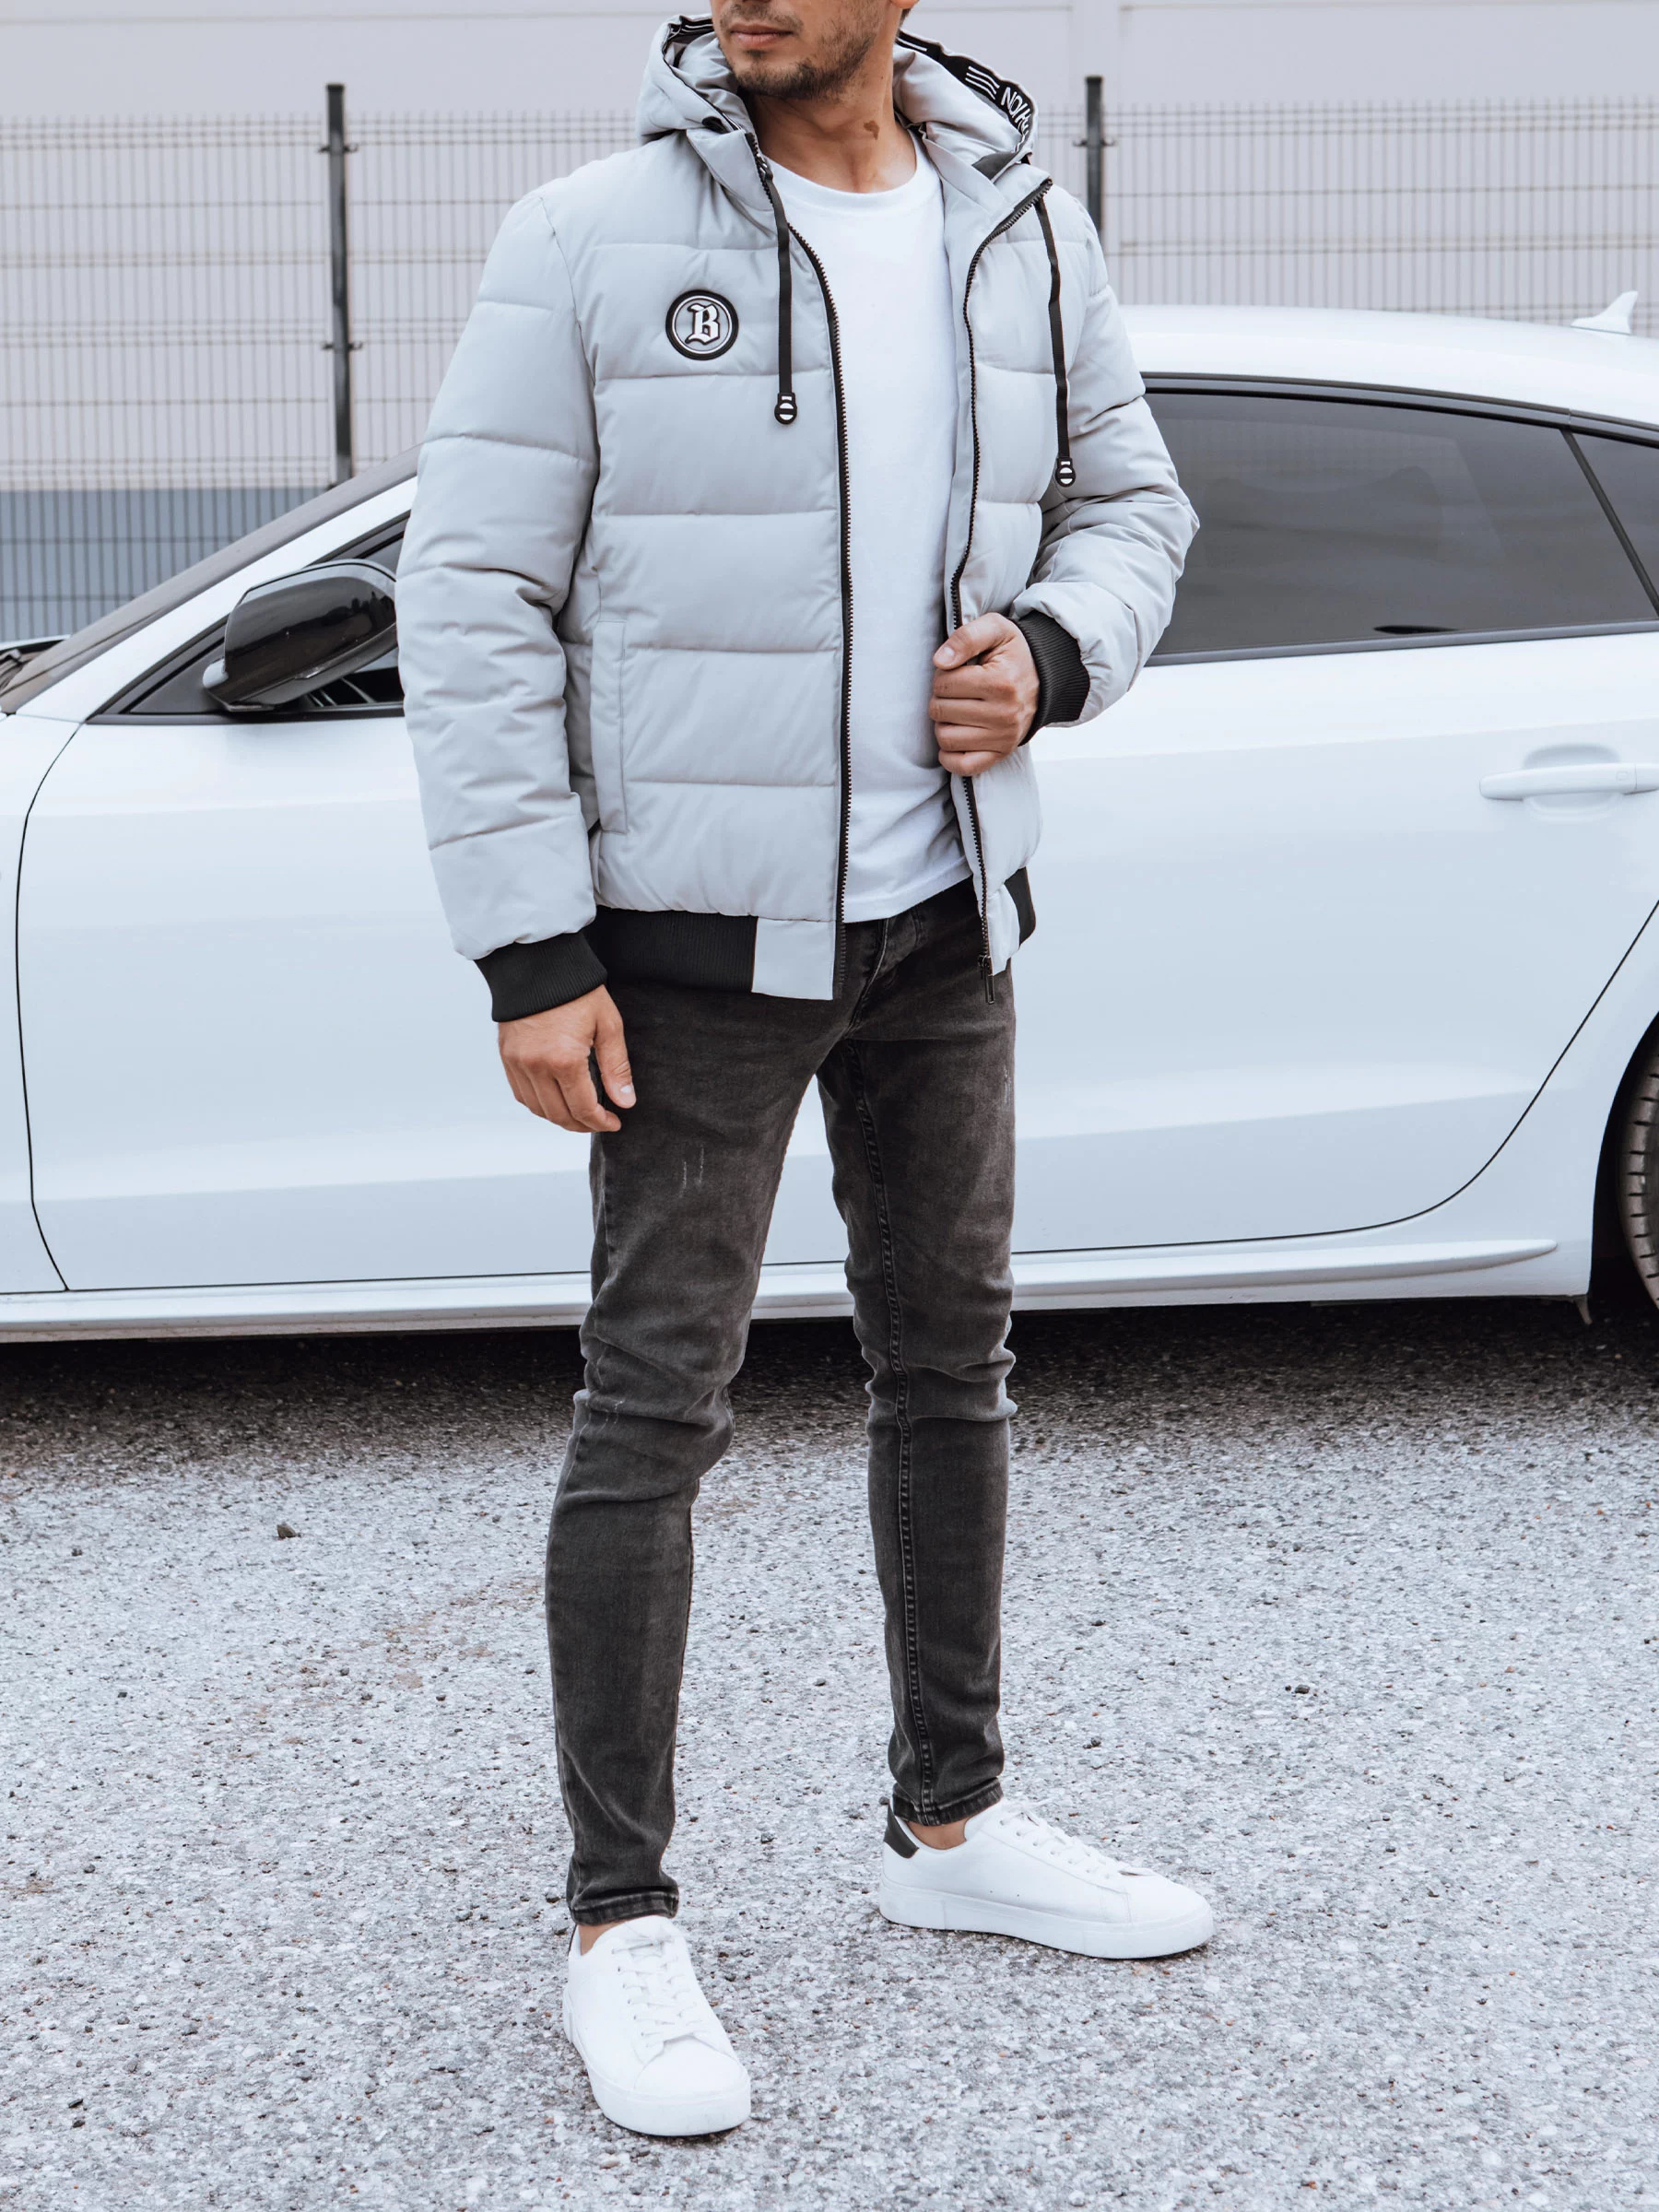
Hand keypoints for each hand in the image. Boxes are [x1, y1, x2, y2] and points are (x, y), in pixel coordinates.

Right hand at [498, 985, 634, 1133]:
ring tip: (579, 1115)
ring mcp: (518, 1063)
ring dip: (560, 1118)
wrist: (538, 965)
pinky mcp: (507, 1057)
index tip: (614, 1123)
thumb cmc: (577, 990)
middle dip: (582, 1125)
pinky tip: (555, 1101)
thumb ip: (616, 1068)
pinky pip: (521, 1094)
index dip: (601, 1123)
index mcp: (564, 1060)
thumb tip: (625, 1102)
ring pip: (538, 1109)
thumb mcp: (607, 1025)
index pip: (583, 1108)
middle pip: (559, 1115)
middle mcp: (536, 1066)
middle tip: (599, 1122)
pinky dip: (539, 1104)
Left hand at [929, 612, 1038, 776]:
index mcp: (1000, 682)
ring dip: (943, 724)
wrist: (1044, 678)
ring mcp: (1003, 738)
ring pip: (945, 738)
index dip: (942, 675)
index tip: (957, 672)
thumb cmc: (1013, 653)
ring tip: (958, 710)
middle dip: (941, 698)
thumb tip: (939, 661)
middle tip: (957, 691)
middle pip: (940, 711)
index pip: (943, 684)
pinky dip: (950, 756)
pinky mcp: (1001, 753)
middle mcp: (1004, 714)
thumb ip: (966, 637)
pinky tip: (955, 736)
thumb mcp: (995, 630)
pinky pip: (963, 766)